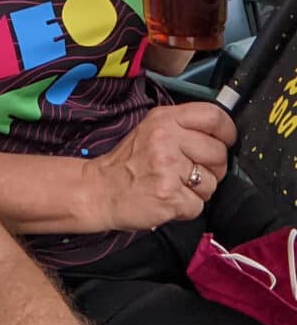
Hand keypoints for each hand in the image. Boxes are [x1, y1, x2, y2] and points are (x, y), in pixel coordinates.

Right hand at [85, 103, 235, 230]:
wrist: (99, 189)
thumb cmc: (127, 163)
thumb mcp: (150, 130)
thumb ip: (182, 127)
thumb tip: (220, 135)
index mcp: (164, 119)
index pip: (214, 116)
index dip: (226, 133)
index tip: (223, 142)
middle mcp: (166, 138)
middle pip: (219, 152)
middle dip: (212, 168)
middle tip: (188, 172)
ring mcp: (168, 166)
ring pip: (212, 182)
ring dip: (198, 191)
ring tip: (173, 185)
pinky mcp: (170, 194)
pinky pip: (199, 205)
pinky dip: (186, 208)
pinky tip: (168, 199)